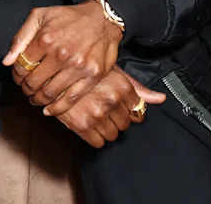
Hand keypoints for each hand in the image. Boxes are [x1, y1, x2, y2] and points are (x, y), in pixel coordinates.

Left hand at [3, 0, 122, 116]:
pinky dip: (57, 109)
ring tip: (36, 98)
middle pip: (34, 82)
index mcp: (45, 39)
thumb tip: (6, 61)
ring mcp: (77, 67)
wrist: (102, 19)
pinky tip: (49, 110)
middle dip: (26, 89)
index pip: (22, 66)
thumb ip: (20, 37)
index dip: (16, 75)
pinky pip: (71, 99)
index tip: (18, 77)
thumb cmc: (69, 17)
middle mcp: (61, 54)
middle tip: (26, 90)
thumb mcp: (40, 16)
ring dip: (38, 100)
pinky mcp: (92, 77)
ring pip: (50, 93)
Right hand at [48, 66, 165, 147]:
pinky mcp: (82, 126)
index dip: (128, 110)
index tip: (118, 107)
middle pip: (126, 124)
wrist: (49, 72)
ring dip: (106, 128)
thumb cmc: (81, 69)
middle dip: (117, 119)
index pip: (138, 111)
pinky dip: (94, 137)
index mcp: (121, 85)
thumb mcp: (111, 71)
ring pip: (113, 135)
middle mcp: (111, 100)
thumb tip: (161, 98)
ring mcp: (97, 114)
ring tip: (94, 116)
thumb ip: (137, 87)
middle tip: (103, 109)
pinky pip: (98, 143)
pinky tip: (87, 124)